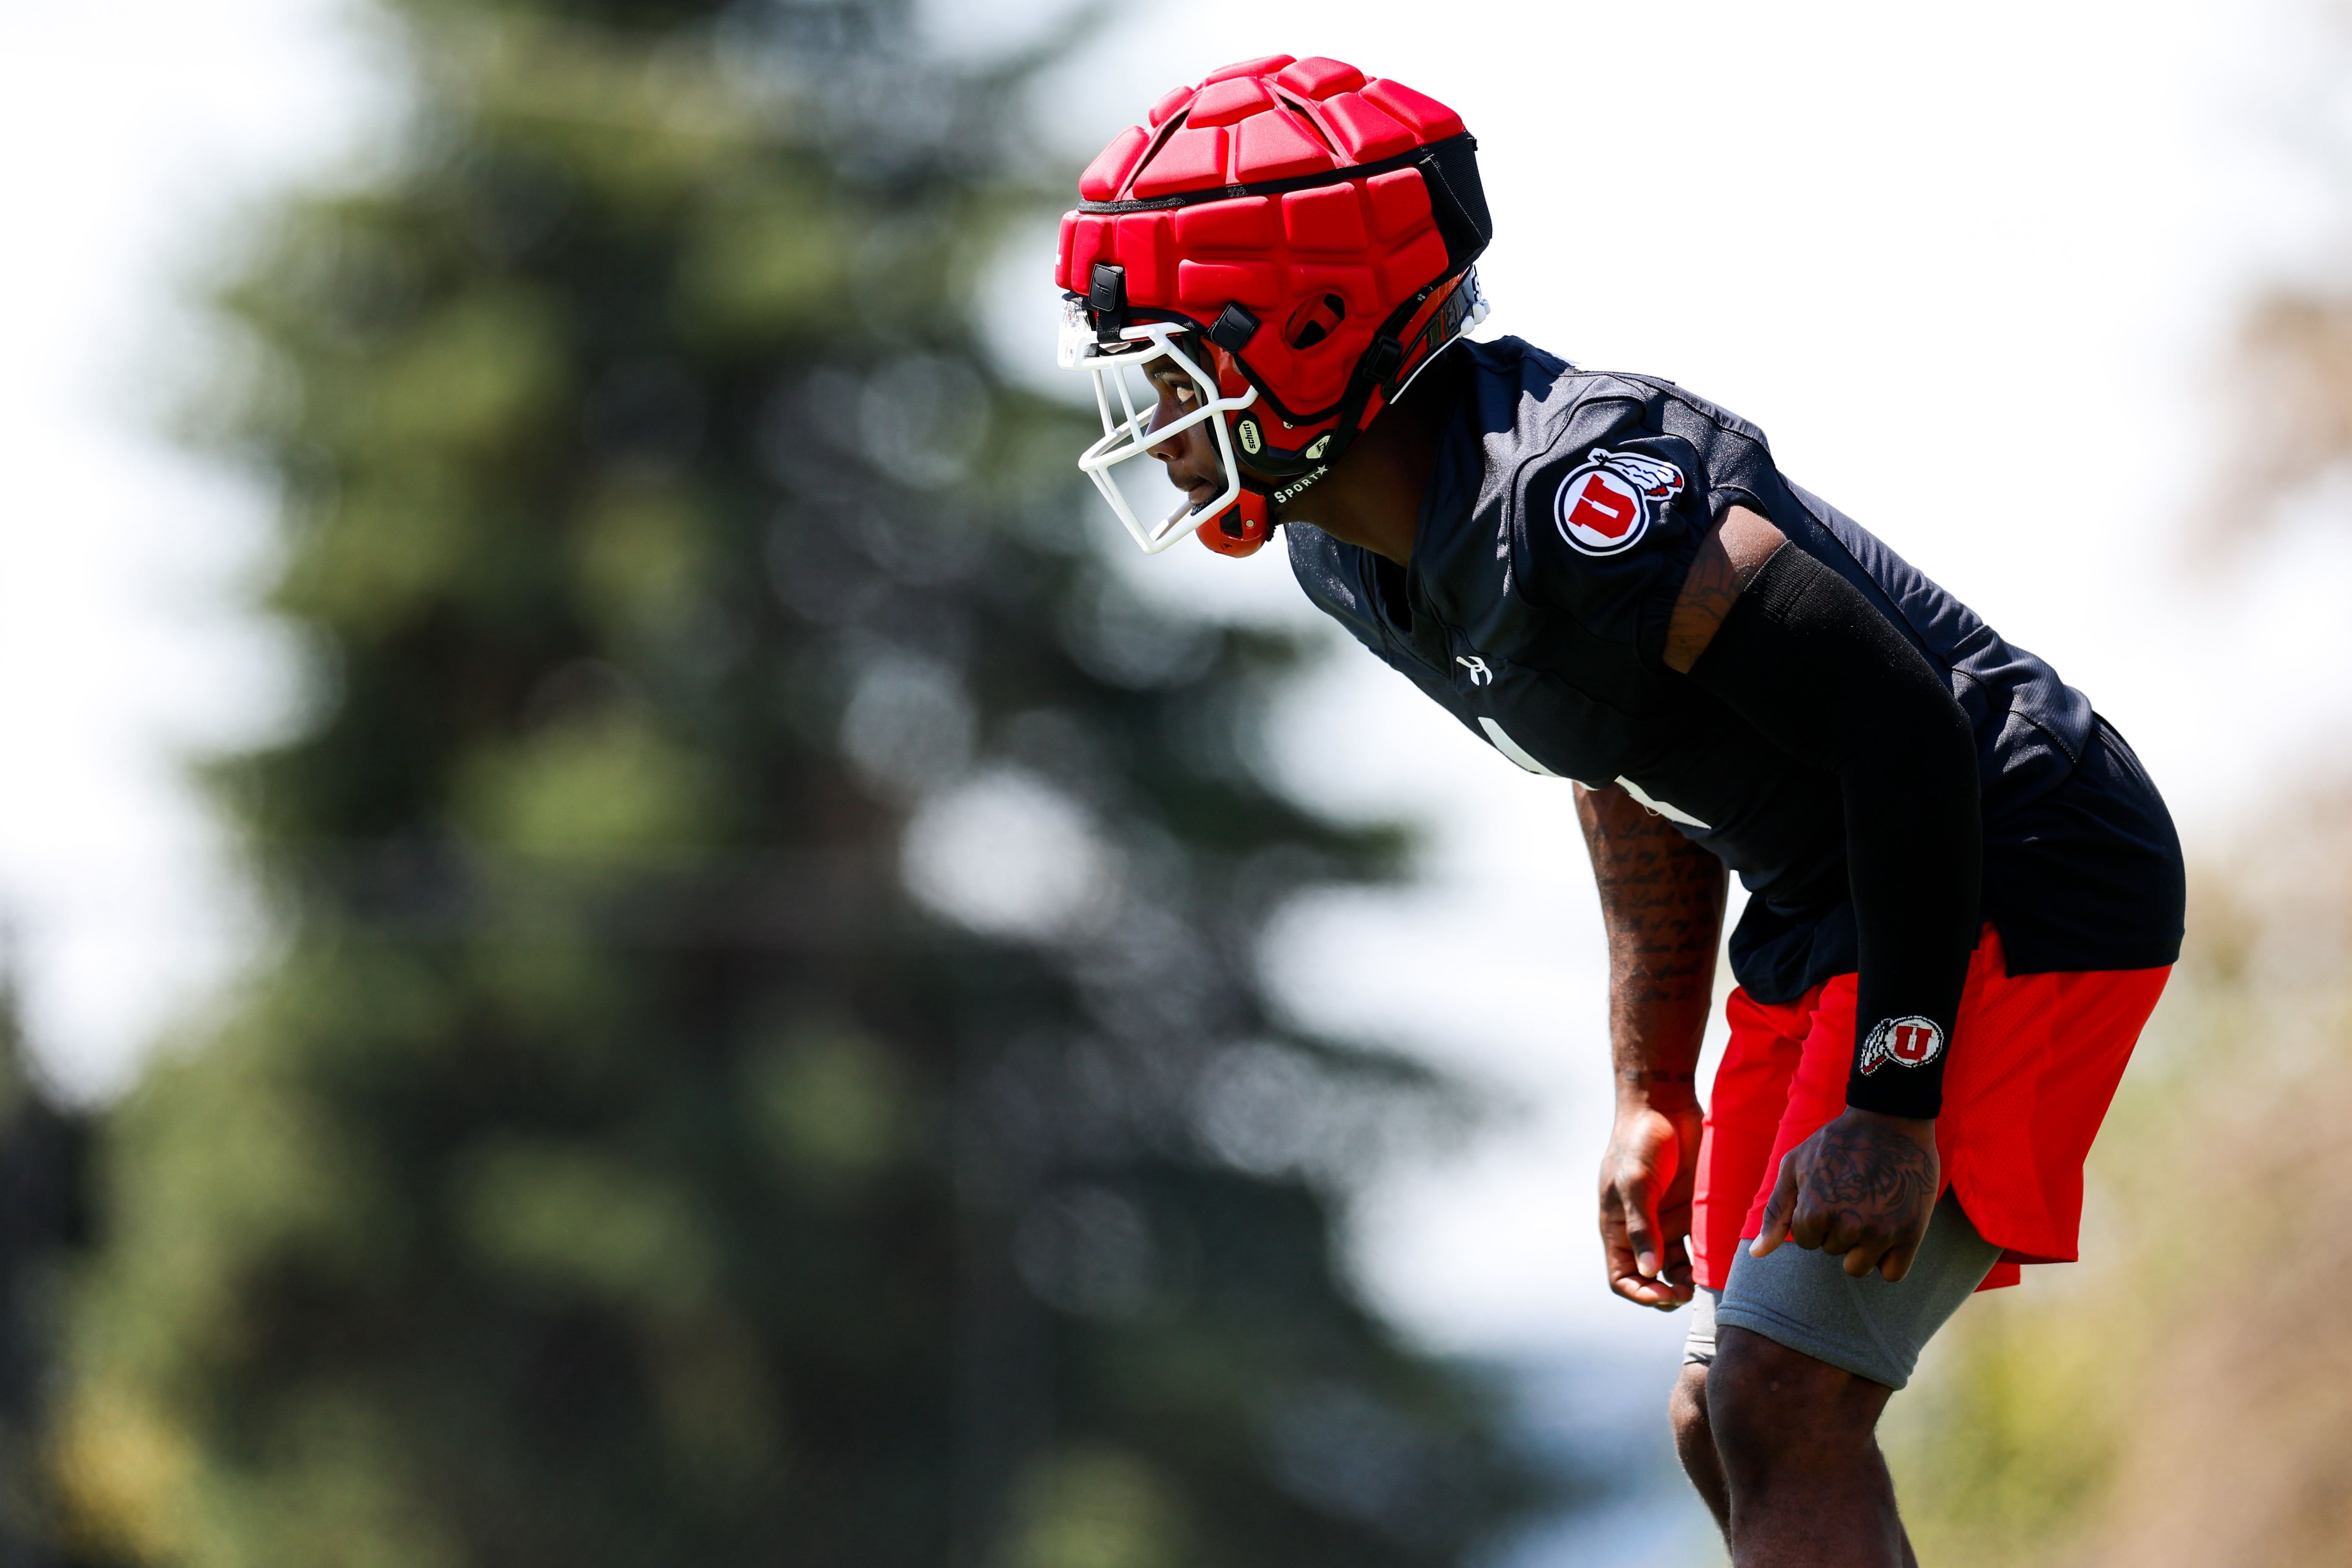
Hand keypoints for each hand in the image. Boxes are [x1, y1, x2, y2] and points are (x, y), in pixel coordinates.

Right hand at [1598, 1098, 1704, 1308]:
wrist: (1665, 1106)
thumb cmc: (1640, 1142)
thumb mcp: (1635, 1183)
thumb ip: (1642, 1228)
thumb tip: (1649, 1272)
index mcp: (1619, 1229)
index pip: (1622, 1277)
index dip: (1640, 1293)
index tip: (1663, 1295)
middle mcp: (1643, 1231)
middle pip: (1652, 1279)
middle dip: (1667, 1293)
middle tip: (1688, 1292)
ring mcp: (1668, 1222)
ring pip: (1678, 1267)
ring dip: (1689, 1280)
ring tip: (1705, 1279)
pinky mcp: (1692, 1211)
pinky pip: (1701, 1244)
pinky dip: (1709, 1258)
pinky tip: (1721, 1260)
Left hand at [1749, 1107, 1938, 1280]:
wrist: (1888, 1120)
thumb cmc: (1836, 1143)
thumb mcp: (1795, 1168)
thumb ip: (1776, 1213)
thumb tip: (1756, 1255)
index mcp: (1814, 1213)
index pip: (1807, 1241)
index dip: (1816, 1217)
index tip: (1831, 1192)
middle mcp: (1847, 1227)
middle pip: (1834, 1251)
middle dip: (1838, 1229)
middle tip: (1853, 1195)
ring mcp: (1881, 1232)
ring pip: (1859, 1266)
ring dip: (1861, 1246)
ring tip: (1870, 1209)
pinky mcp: (1911, 1233)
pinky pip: (1892, 1273)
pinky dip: (1888, 1259)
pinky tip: (1889, 1230)